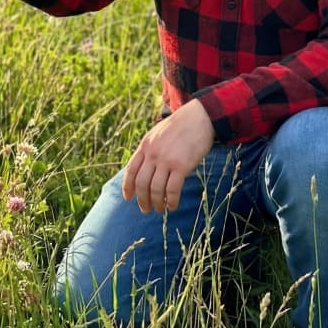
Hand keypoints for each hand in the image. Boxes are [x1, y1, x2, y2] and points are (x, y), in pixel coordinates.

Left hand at [121, 99, 214, 213]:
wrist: (200, 117)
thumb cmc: (181, 126)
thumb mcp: (158, 133)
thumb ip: (150, 149)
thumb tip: (146, 168)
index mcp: (146, 145)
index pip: (131, 169)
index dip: (128, 186)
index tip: (128, 197)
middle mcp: (153, 154)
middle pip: (142, 183)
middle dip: (142, 199)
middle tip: (145, 209)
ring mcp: (166, 160)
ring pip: (156, 189)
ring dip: (157, 203)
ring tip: (160, 209)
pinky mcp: (181, 166)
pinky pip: (172, 189)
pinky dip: (171, 201)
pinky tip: (173, 205)